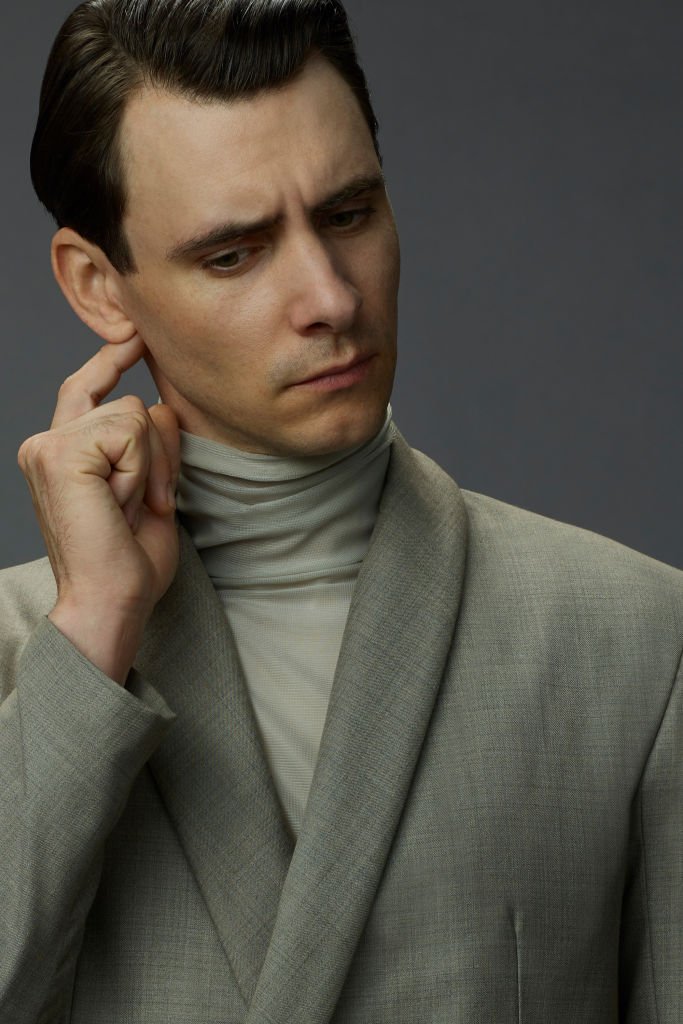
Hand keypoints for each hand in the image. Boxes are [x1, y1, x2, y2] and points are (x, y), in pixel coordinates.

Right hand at [17, 336, 179, 683]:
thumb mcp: (151, 490)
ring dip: (153, 467)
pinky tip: (124, 504)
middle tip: (150, 505)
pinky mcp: (61, 452)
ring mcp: (49, 445)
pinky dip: (143, 470)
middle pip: (130, 403)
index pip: (87, 388)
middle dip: (159, 455)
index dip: (112, 357)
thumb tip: (161, 402)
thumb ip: (151, 444)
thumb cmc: (130, 559)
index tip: (134, 334)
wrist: (111, 601)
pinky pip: (130, 431)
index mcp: (62, 453)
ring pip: (134, 415)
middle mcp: (47, 443)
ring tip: (134, 508)